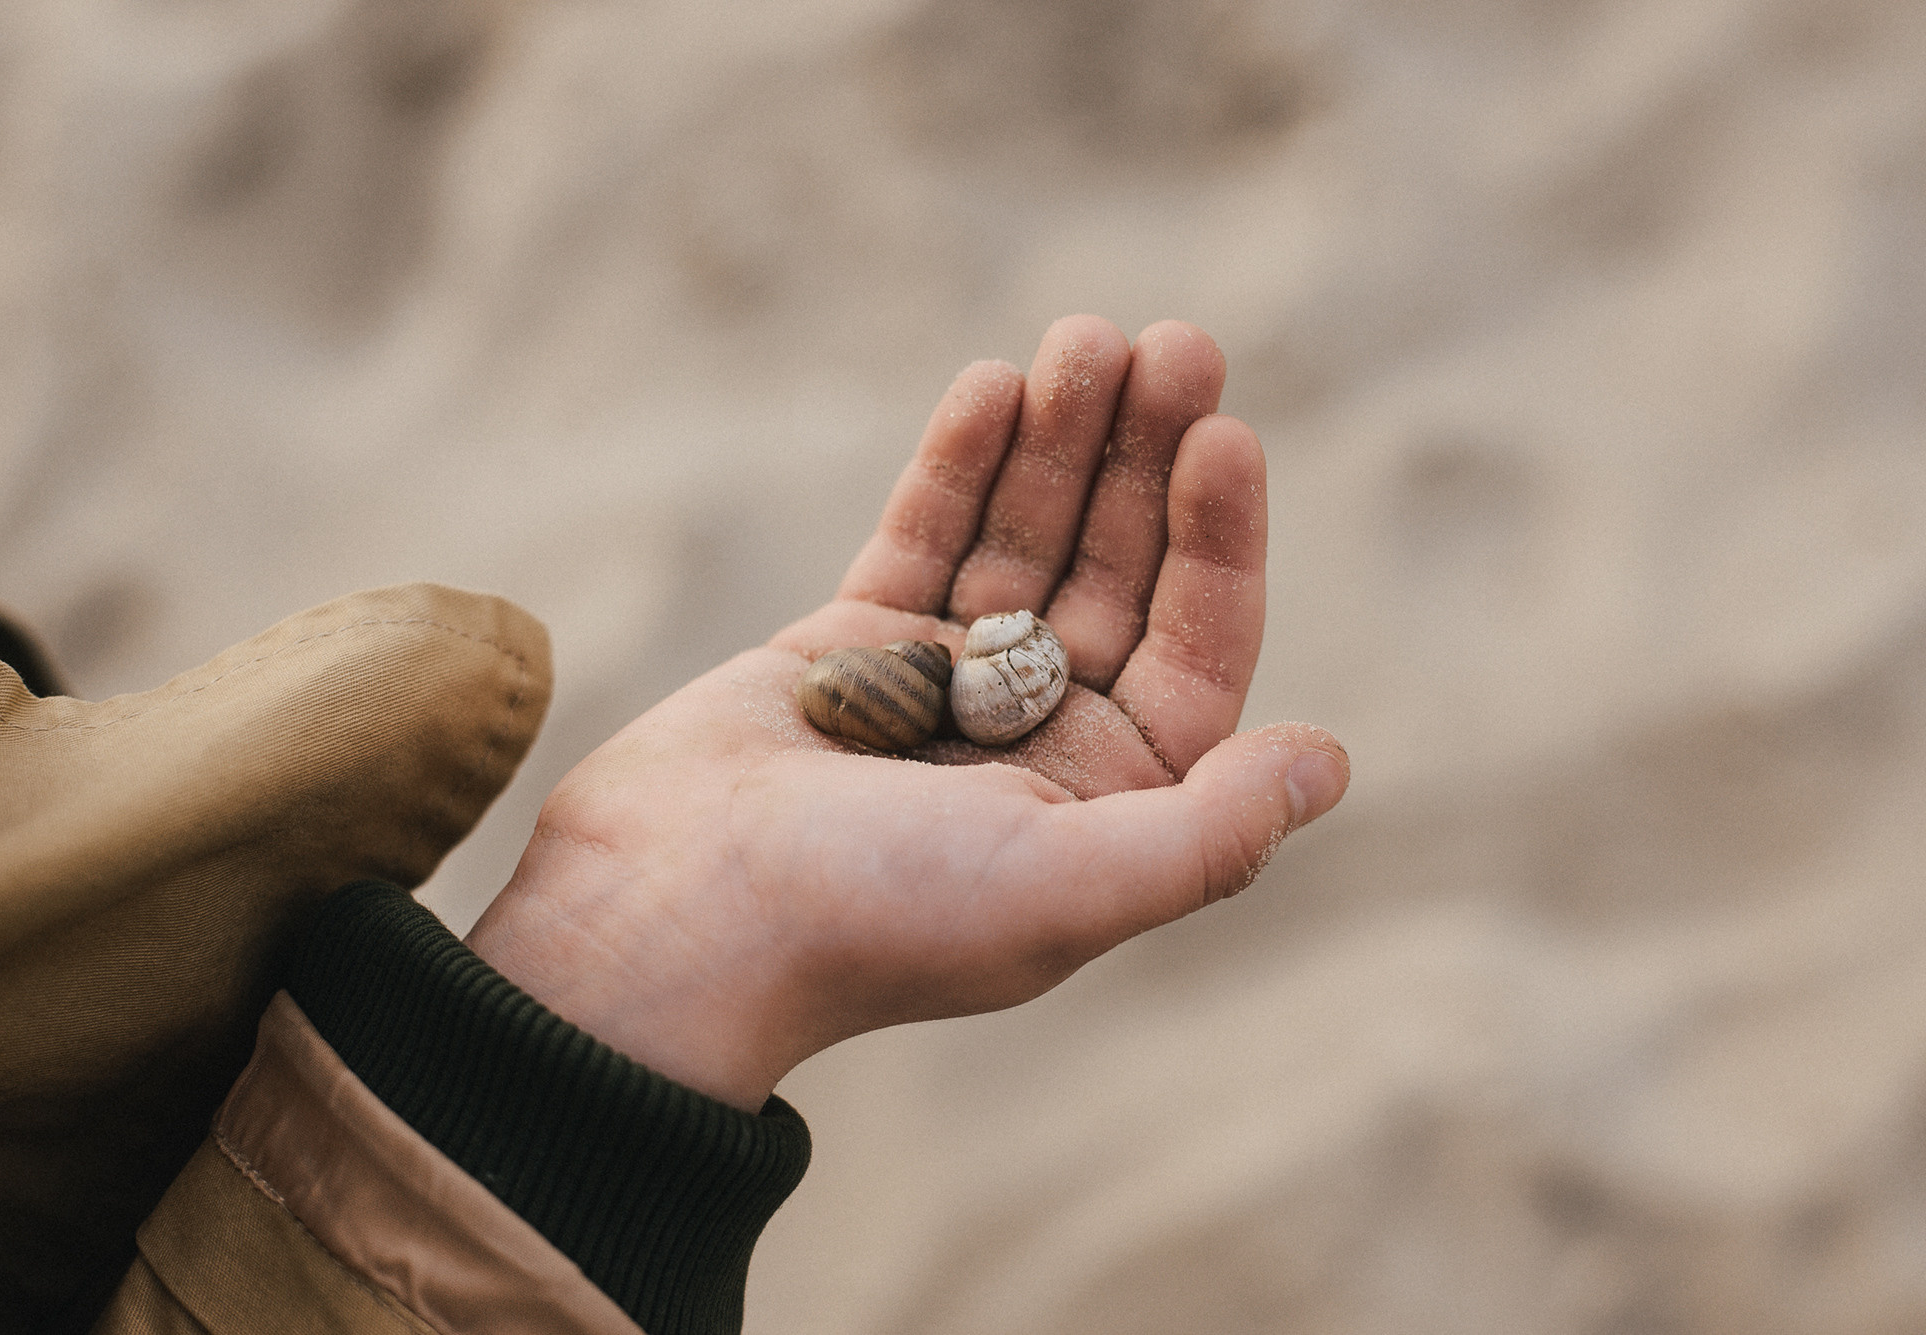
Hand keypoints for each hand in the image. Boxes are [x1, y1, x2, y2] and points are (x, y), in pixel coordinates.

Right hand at [466, 316, 1348, 1110]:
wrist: (672, 919)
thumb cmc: (875, 919)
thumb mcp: (1068, 887)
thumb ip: (1211, 832)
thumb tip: (1332, 762)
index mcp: (1106, 801)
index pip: (1193, 646)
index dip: (1218, 540)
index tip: (1223, 435)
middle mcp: (1038, 737)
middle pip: (1116, 572)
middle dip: (1144, 459)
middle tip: (1173, 344)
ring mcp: (946, 682)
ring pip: (1024, 537)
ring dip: (1060, 437)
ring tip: (1086, 336)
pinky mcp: (855, 641)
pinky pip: (926, 534)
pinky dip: (960, 461)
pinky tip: (997, 384)